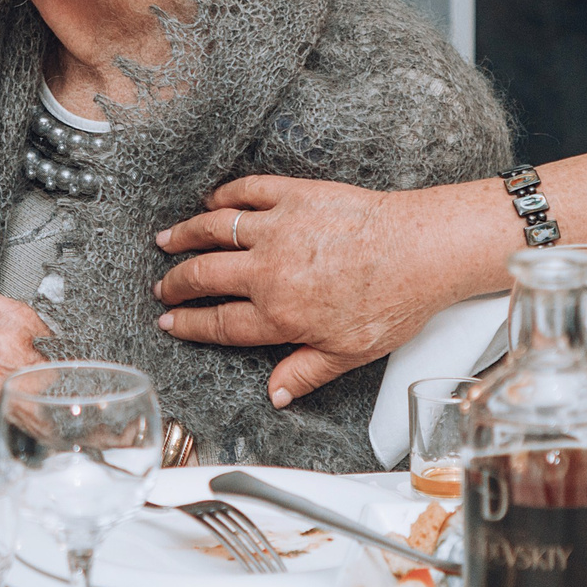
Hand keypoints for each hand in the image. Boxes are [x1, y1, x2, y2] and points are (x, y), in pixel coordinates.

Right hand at [152, 176, 487, 407]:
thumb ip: (305, 372)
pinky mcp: (292, 196)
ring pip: (213, 230)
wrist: (422, 250)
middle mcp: (269, 271)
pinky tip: (212, 202)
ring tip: (168, 239)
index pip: (219, 322)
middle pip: (204, 276)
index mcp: (281, 314)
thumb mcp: (350, 353)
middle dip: (176, 282)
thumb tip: (276, 394)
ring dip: (185, 235)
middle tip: (164, 285)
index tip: (169, 321)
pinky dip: (222, 196)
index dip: (188, 323)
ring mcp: (277, 229)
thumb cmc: (393, 300)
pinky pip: (245, 192)